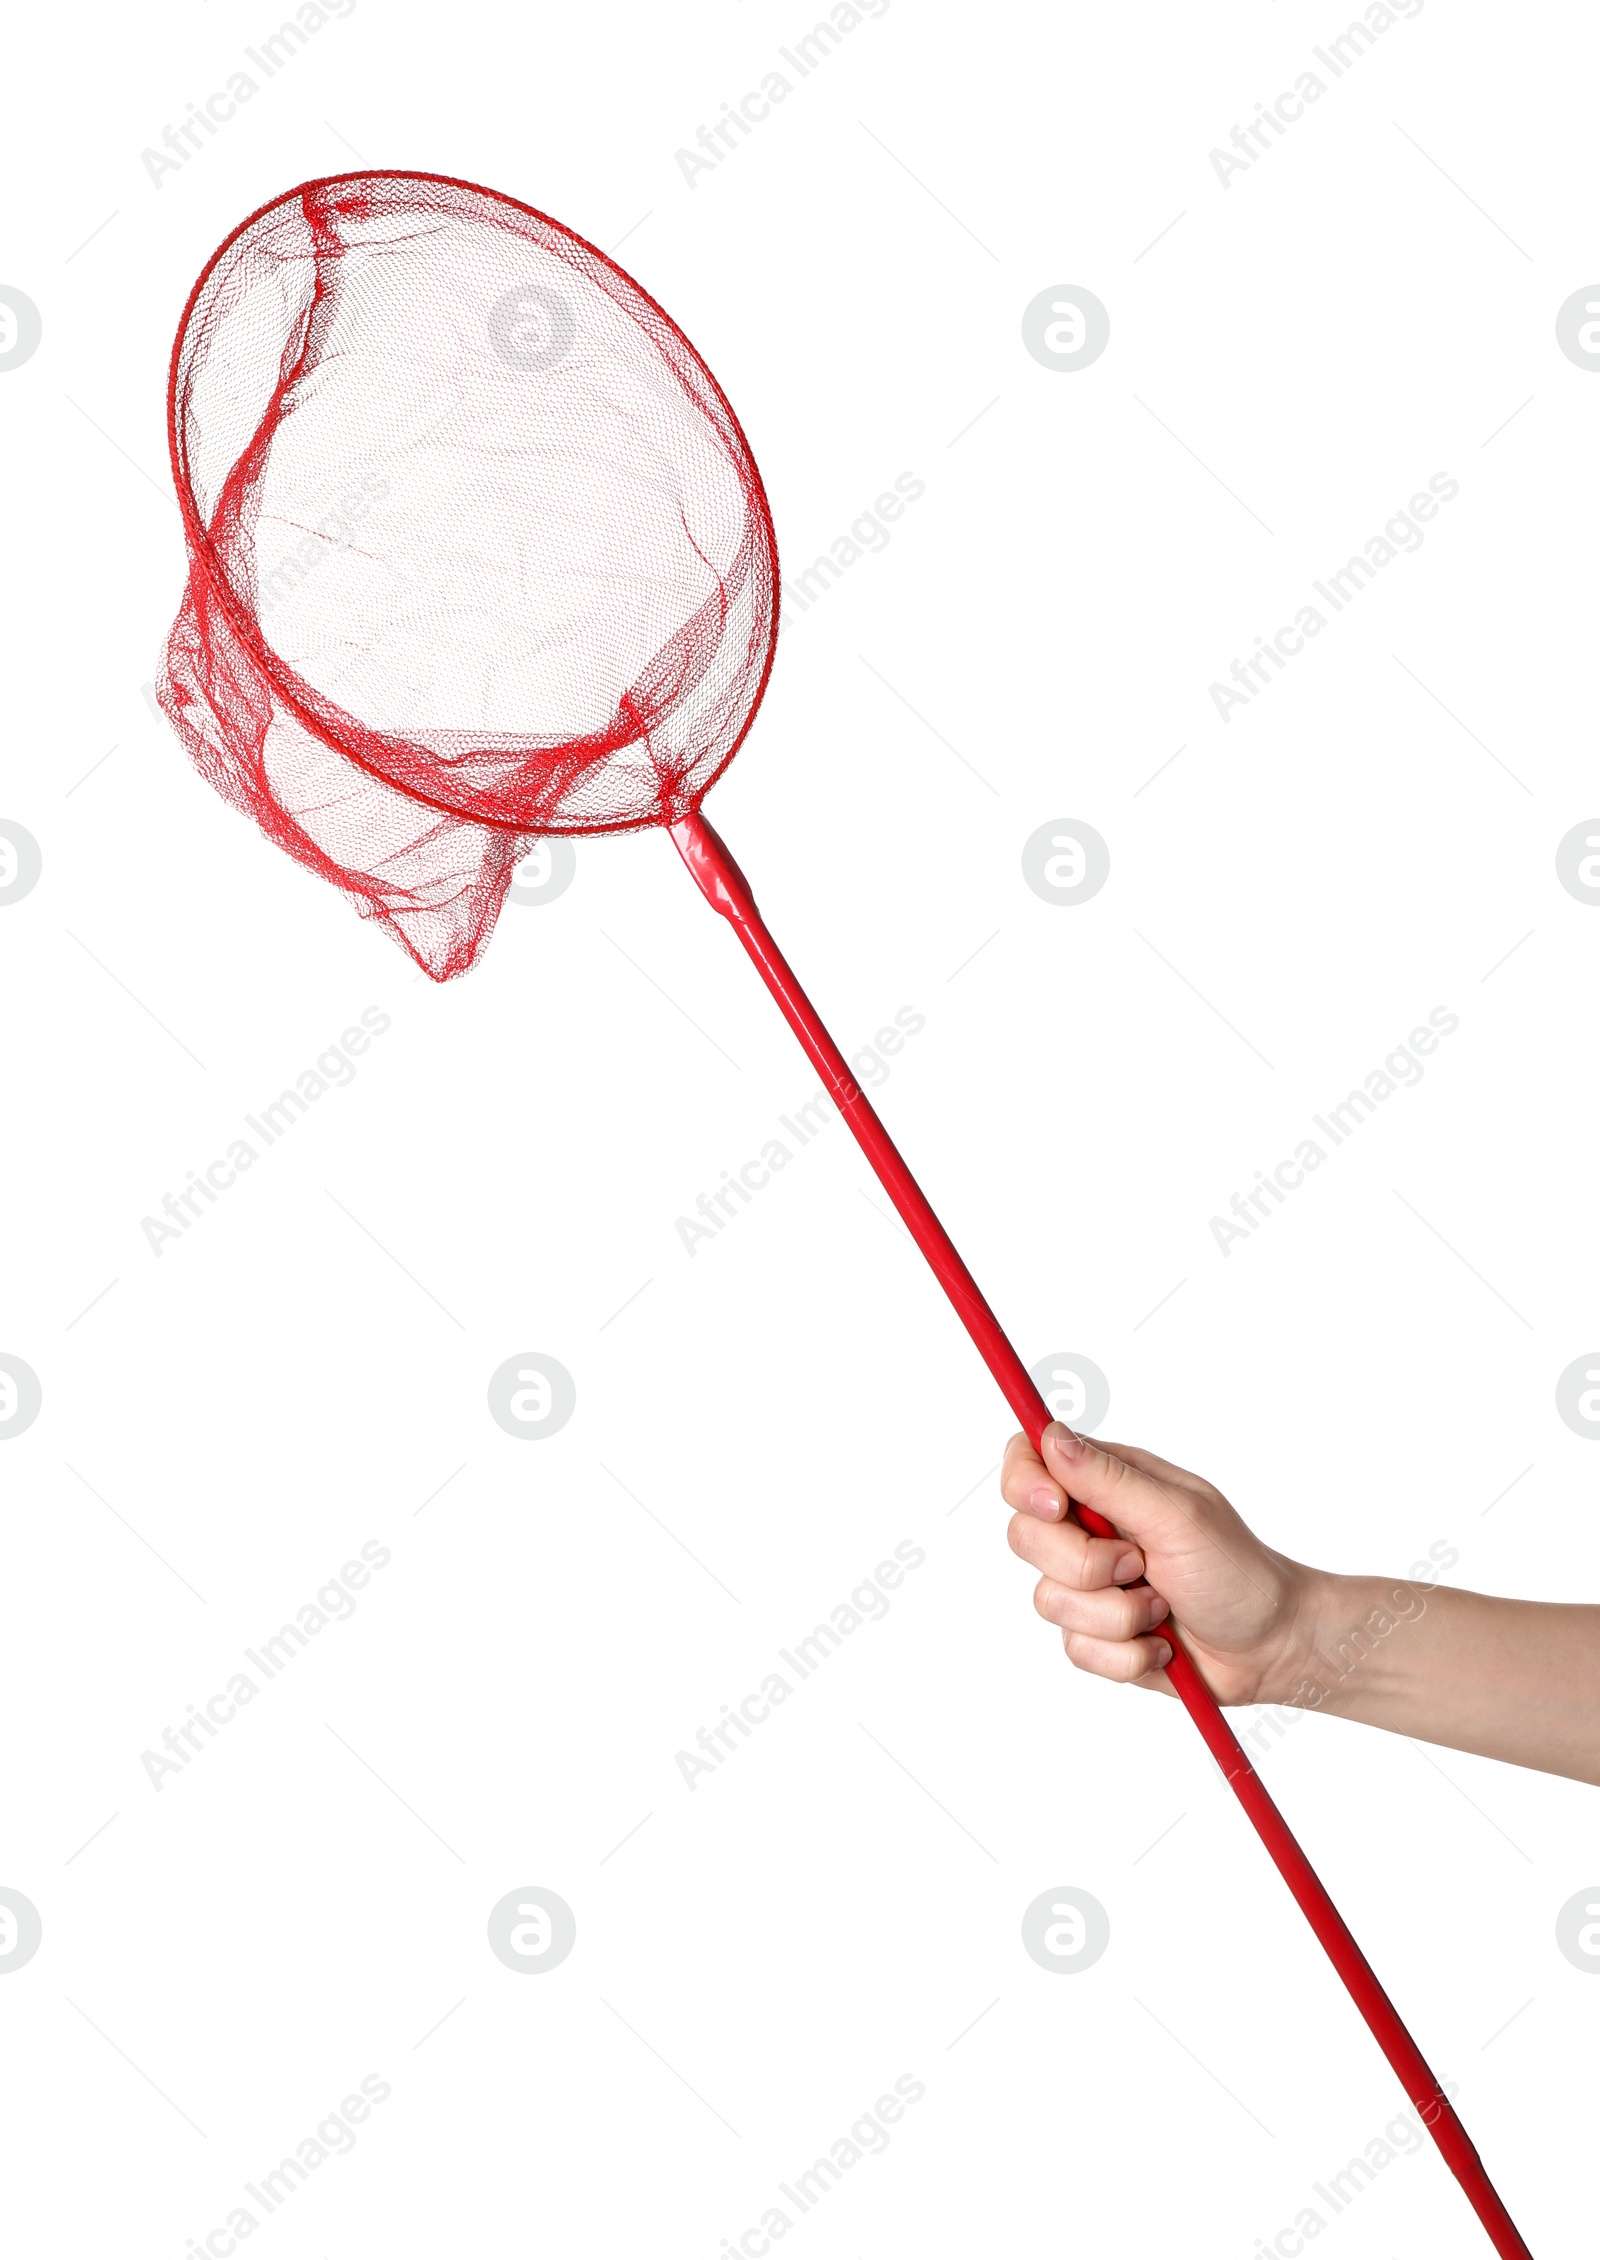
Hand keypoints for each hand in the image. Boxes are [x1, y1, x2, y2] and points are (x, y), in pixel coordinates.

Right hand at [1002, 1424, 1319, 1705]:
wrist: (1270, 1648)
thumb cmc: (1237, 1571)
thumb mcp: (1177, 1515)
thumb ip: (1108, 1478)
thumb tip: (1051, 1435)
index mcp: (1107, 1483)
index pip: (1027, 1462)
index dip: (1025, 1482)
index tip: (1057, 1508)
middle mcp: (1089, 1529)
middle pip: (1025, 1536)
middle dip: (1085, 1565)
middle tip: (1139, 1564)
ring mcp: (1089, 1584)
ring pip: (1047, 1600)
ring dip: (1116, 1614)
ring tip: (1161, 1607)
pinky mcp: (1095, 1633)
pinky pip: (1075, 1648)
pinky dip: (1125, 1652)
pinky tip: (1160, 1642)